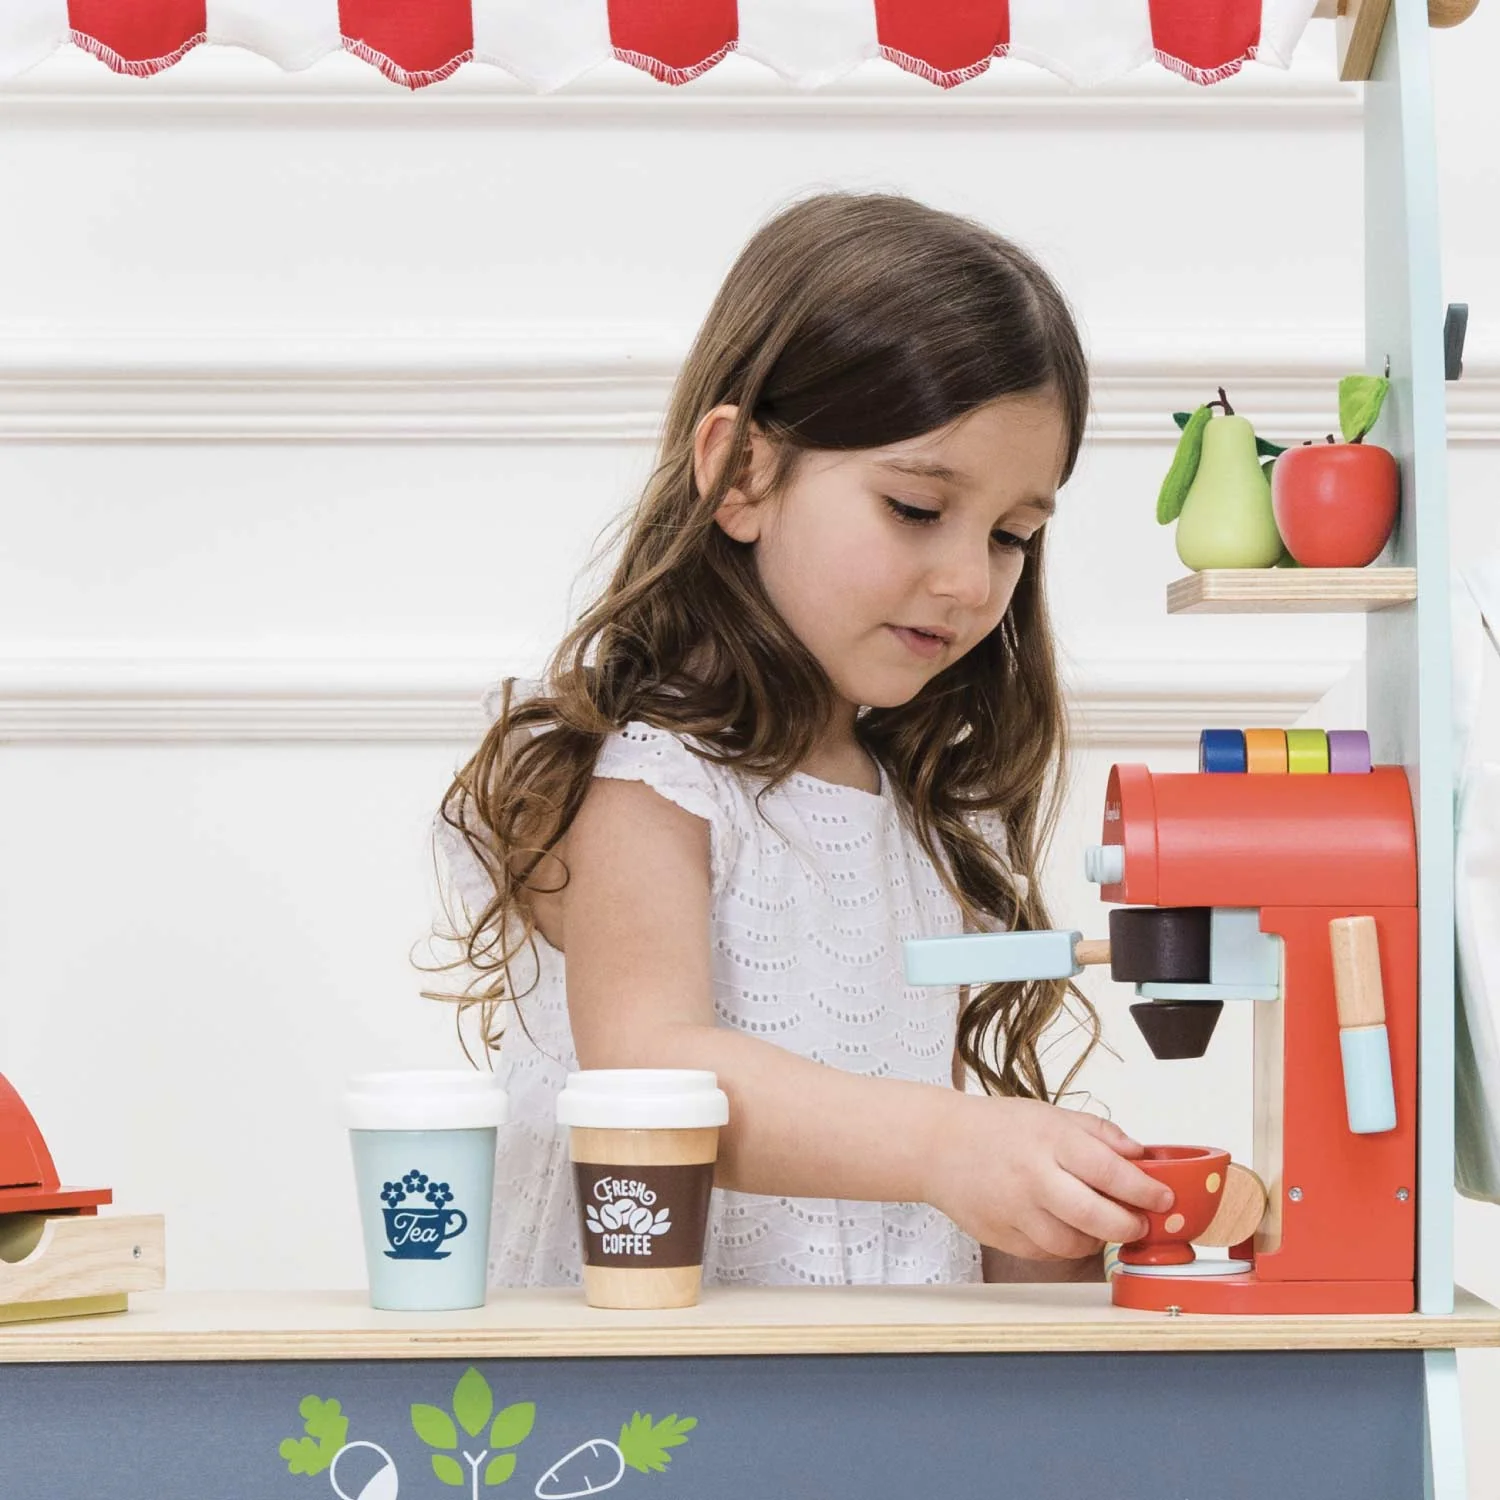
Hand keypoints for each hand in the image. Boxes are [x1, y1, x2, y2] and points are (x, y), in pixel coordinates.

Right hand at [928, 1093, 1172, 1261]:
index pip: (1112, 1172)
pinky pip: (1047, 1254)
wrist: (938, 1145)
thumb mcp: (1050, 1114)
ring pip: (1074, 1244)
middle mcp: (1034, 1177)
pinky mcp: (1002, 1236)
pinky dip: (1063, 1246)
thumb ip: (1099, 1132)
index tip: (1163, 1199)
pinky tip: (1063, 1227)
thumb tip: (1140, 1154)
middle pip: (1098, 1218)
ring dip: (1097, 1240)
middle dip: (1129, 1226)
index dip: (1145, 1191)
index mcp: (1050, 1141)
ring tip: (1099, 1223)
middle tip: (1138, 1222)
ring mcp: (1016, 1211)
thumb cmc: (994, 1128)